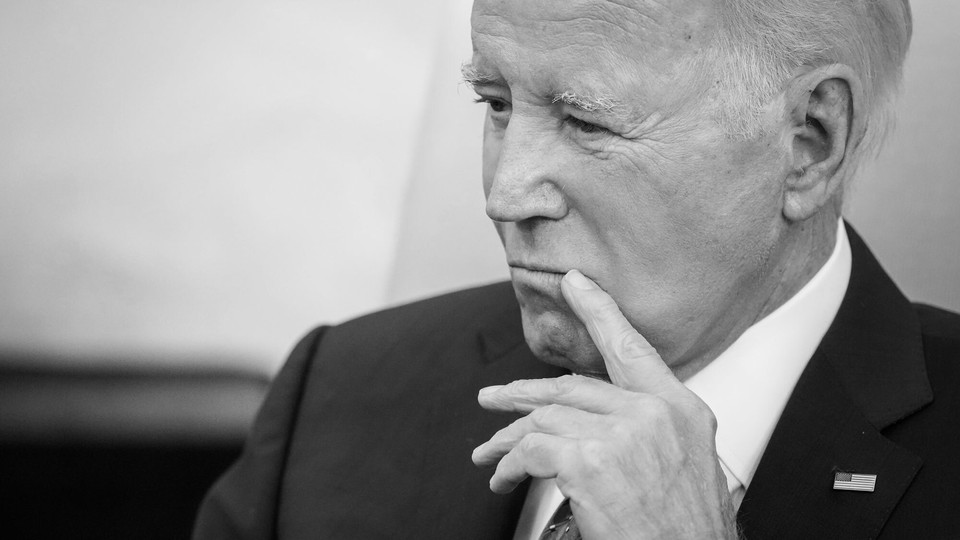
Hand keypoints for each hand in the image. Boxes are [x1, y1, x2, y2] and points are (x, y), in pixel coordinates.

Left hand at [472, 270, 735, 538]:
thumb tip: (601, 423)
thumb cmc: (686, 531)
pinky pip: (531, 450)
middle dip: (525, 396)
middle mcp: (653, 413)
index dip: (599, 311)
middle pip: (572, 388)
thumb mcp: (688, 467)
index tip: (575, 284)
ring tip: (492, 457)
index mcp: (681, 411)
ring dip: (509, 441)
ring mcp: (621, 434)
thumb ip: (650, 431)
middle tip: (496, 400)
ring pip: (545, 419)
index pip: (633, 348)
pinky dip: (509, 465)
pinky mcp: (589, 460)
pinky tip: (505, 478)